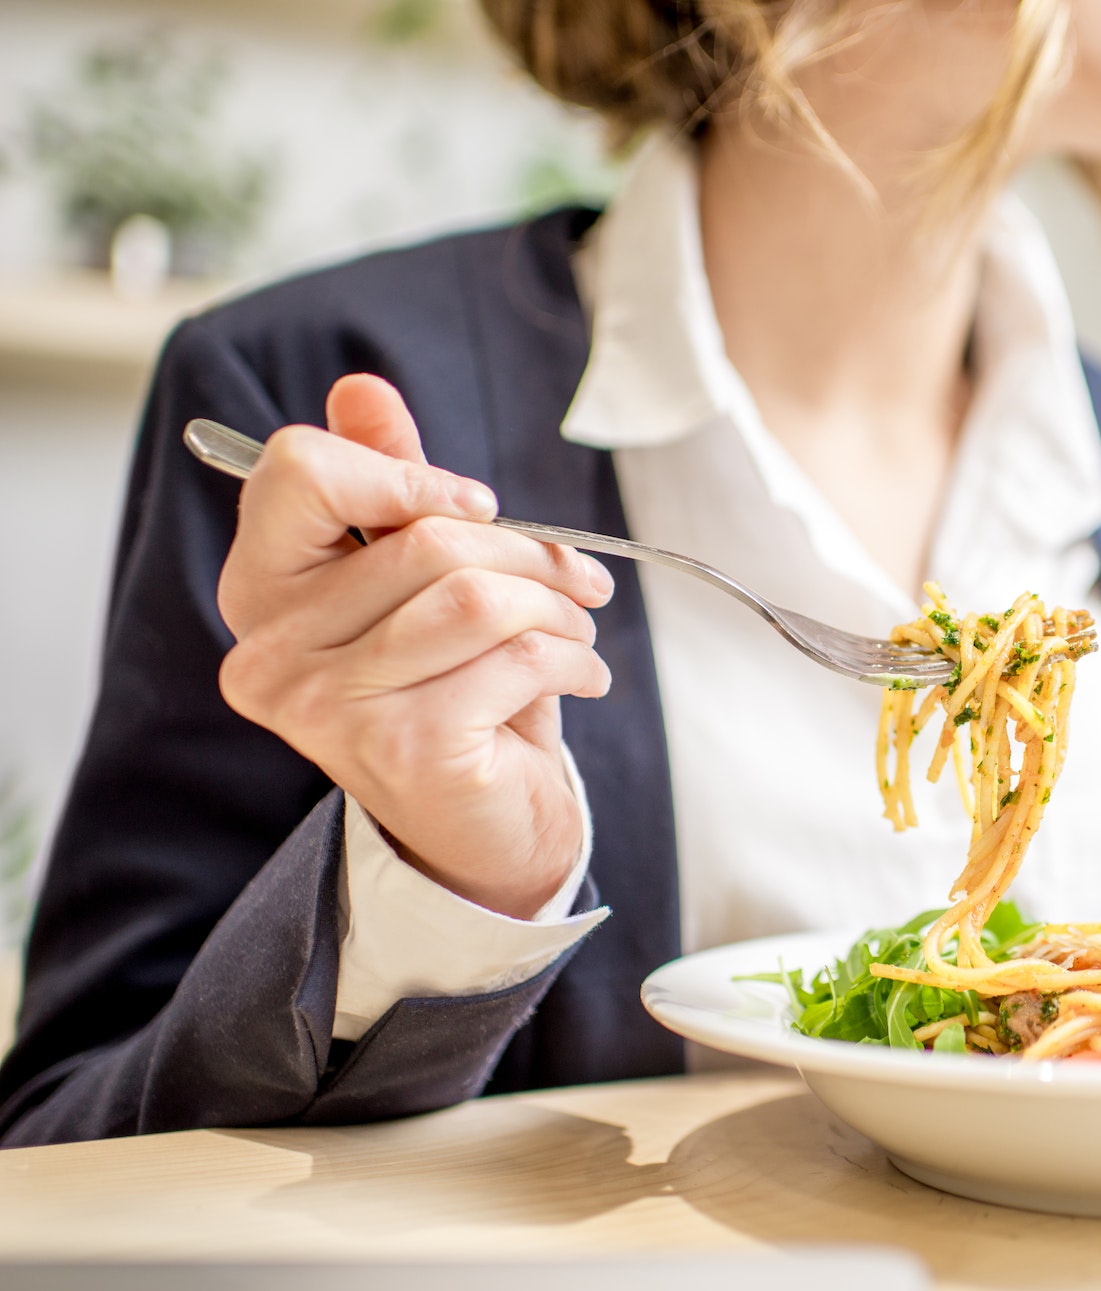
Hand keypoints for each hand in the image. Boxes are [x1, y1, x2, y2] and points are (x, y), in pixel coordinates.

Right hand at [215, 374, 614, 918]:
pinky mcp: (405, 748)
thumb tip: (362, 387)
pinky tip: (584, 677)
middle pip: (423, 536)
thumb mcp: (419, 581)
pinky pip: (514, 658)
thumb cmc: (450, 692)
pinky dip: (572, 660)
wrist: (477, 835)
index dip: (407, 473)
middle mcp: (272, 649)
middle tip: (577, 579)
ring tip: (579, 630)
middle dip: (528, 550)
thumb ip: (388, 484)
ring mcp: (329, 705)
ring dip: (556, 606)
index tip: (481, 506)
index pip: (300, 472)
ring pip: (475, 595)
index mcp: (260, 588)